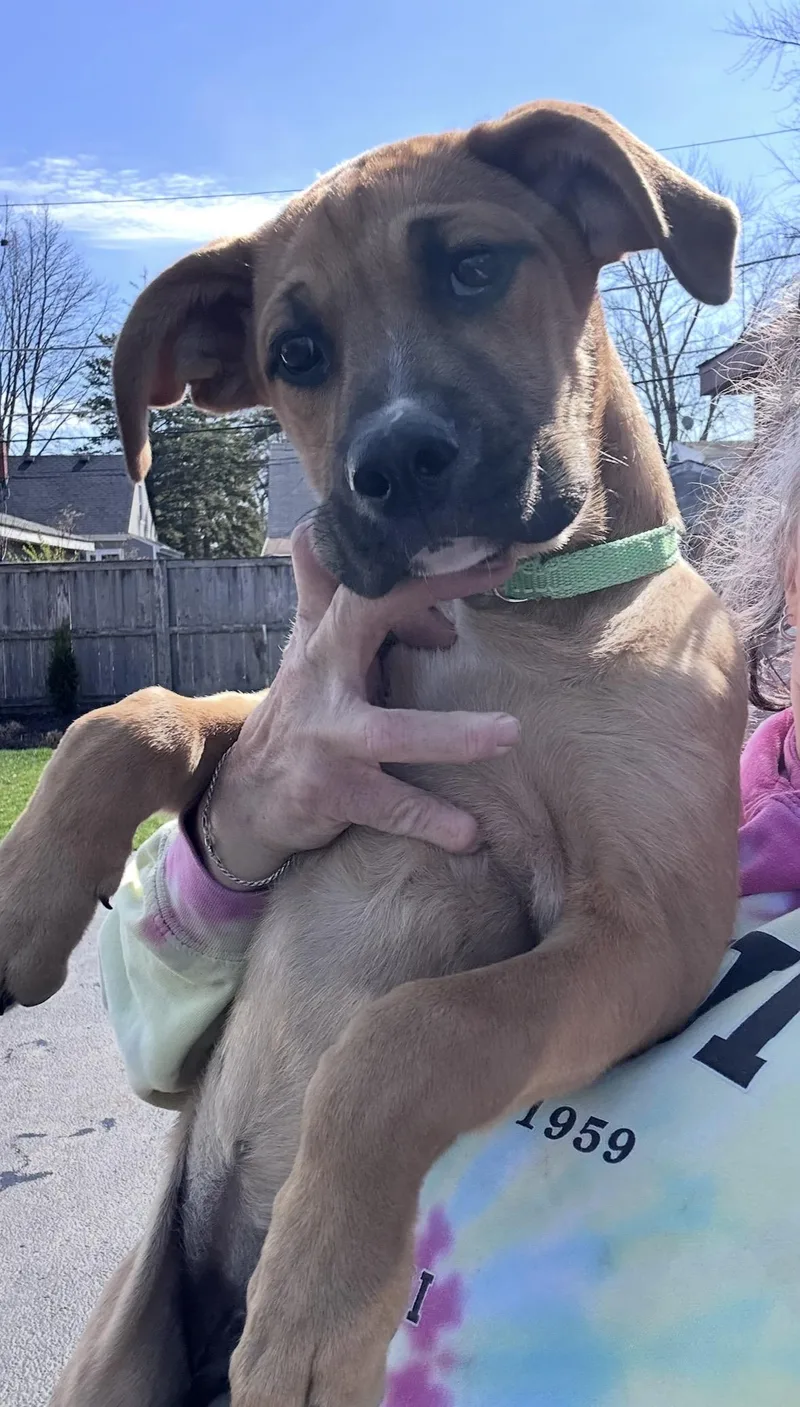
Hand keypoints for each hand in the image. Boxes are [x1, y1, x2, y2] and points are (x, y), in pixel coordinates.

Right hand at [195, 523, 518, 884]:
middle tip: (497, 577)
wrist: (247, 797)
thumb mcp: (310, 651)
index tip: (490, 554)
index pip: (368, 581)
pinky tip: (469, 834)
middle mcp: (320, 677)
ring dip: (450, 735)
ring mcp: (324, 738)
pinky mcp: (328, 794)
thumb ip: (325, 592)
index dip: (423, 563)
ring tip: (510, 733)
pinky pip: (388, 806)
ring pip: (389, 732)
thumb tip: (323, 526)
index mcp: (326, 639)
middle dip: (425, 595)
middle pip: (364, 617)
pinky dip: (430, 821)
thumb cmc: (302, 712)